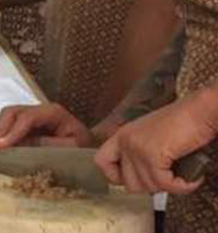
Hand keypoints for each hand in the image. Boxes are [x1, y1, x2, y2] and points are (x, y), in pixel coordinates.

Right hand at [0, 103, 92, 159]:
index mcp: (53, 112)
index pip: (27, 117)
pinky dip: (2, 138)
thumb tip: (20, 146)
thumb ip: (47, 145)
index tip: (0, 148)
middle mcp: (39, 109)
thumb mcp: (71, 148)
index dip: (12, 132)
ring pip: (7, 117)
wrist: (92, 145)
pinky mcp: (27, 123)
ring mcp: (32, 114)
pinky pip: (10, 126)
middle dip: (0, 132)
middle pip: (12, 113)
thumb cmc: (86, 147)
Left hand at [94, 88, 217, 193]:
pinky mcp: (151, 154)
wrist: (198, 111)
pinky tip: (192, 177)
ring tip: (182, 174)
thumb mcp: (151, 136)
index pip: (101, 162)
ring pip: (148, 187)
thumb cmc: (181, 123)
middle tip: (169, 178)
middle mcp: (124, 141)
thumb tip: (142, 180)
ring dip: (169, 186)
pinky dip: (182, 186)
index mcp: (122, 135)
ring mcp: (136, 147)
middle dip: (152, 186)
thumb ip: (140, 154)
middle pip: (129, 183)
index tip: (138, 179)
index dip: (117, 177)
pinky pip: (165, 184)